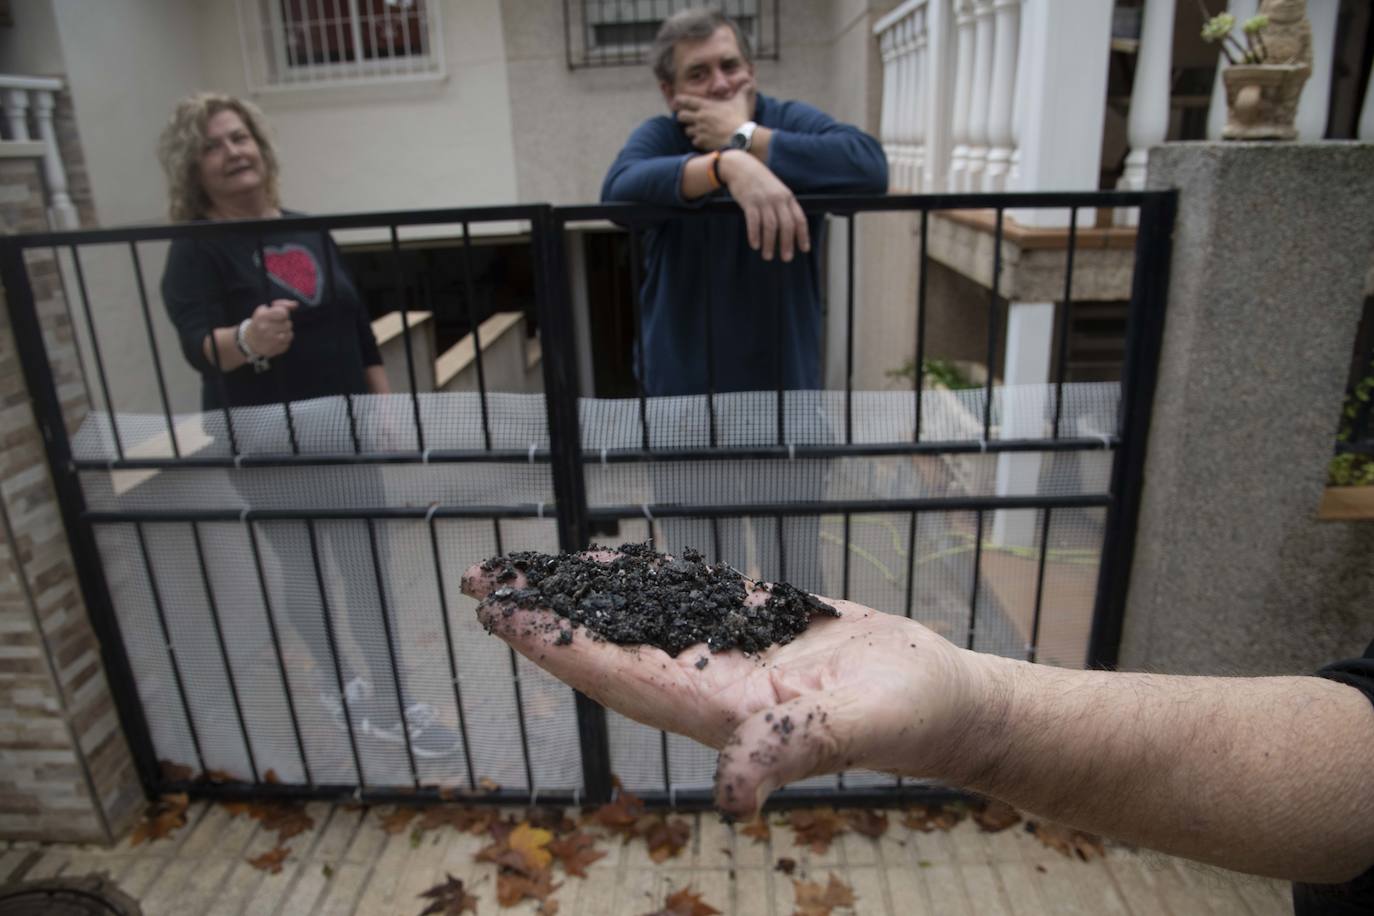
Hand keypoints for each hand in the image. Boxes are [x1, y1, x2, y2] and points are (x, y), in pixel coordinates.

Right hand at [245, 298, 297, 357]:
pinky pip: (287, 344)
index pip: (283, 313)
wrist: (249, 341)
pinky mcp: (274, 350)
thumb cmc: (260, 323)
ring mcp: (270, 340)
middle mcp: (265, 328)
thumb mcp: (265, 310)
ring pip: (290, 334)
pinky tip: (277, 340)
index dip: (284, 313)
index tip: (279, 315)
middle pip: (288, 324)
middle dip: (285, 323)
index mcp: (262, 316)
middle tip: (277, 325)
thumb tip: (295, 304)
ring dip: (286, 333)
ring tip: (278, 332)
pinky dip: (284, 342)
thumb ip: (282, 305)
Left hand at [460, 552, 984, 817]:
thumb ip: (788, 752)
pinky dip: (642, 580)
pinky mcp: (753, 627)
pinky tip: (611, 562)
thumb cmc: (904, 718)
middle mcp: (706, 682)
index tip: (500, 613)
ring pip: (637, 619)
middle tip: (484, 579)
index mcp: (714, 709)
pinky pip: (683, 599)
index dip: (554, 645)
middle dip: (545, 616)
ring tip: (528, 569)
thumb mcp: (850, 729)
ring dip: (581, 596)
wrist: (940, 701)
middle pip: (607, 645)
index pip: (615, 674)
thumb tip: (734, 797)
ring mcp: (726, 654)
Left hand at [674, 93, 751, 151]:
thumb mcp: (740, 102)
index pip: (686, 100)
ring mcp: (700, 130)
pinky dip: (699, 141)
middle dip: (683, 117)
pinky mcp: (702, 141)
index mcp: (706, 106)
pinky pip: (695, 141)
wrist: (741, 137)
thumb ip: (742, 91)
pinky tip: (706, 140)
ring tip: (700, 130)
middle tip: (688, 118)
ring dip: (692, 131)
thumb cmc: (739, 118)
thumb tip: (749, 83)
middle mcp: (700, 117)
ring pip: (687, 130)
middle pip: (681, 116)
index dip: (679, 100)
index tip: (676, 101)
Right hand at [717, 152, 810, 262]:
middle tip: (786, 258)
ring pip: (770, 226)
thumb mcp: (776, 191)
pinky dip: (754, 235)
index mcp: (787, 197)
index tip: (804, 249)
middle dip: (787, 244)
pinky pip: (753, 222)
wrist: (741, 167)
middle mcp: (778, 199)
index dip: (803, 235)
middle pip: (786, 225)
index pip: (799, 219)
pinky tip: (755, 245)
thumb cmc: (759, 182)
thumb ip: (784, 206)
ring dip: (770, 243)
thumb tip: (789, 228)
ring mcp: (763, 200)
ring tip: (767, 256)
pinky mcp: (749, 202)